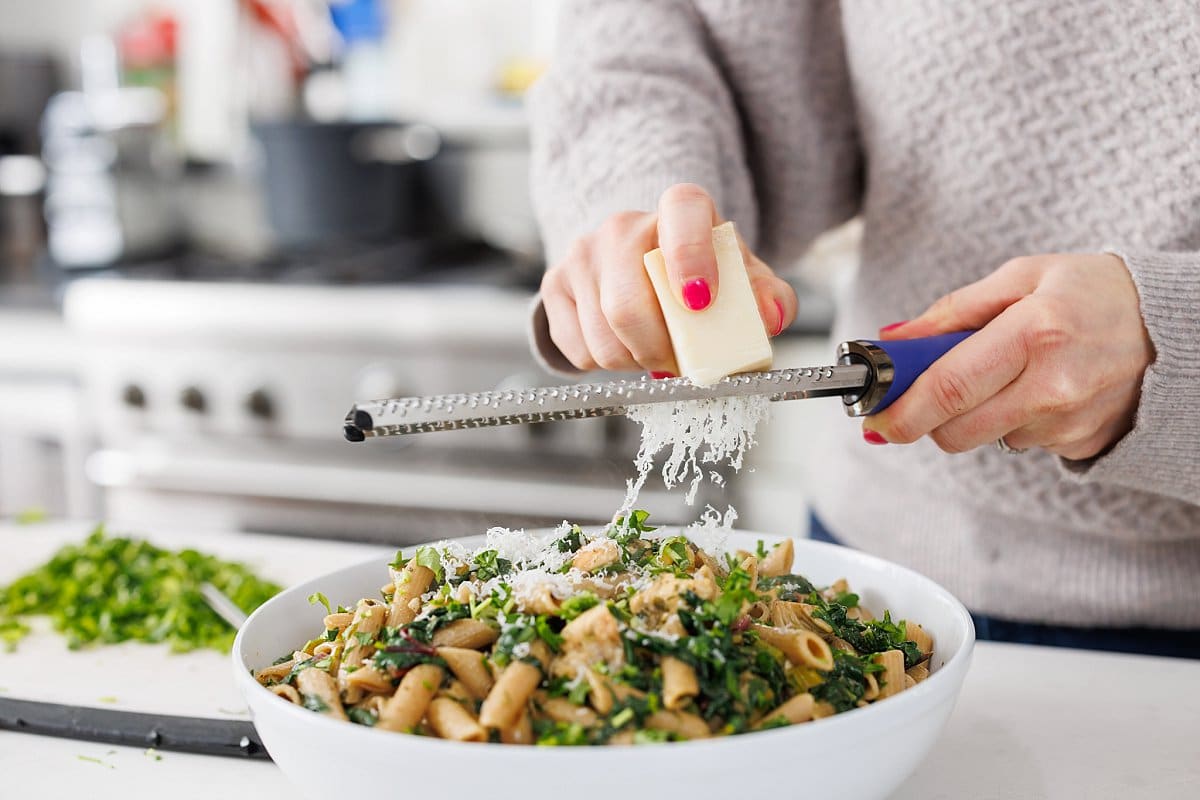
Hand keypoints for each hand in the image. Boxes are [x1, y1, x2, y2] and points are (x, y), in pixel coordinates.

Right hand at [539, 183, 796, 373]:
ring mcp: (582, 253)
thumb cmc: (703, 273)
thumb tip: (772, 316)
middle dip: (658, 351)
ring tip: (654, 352)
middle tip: (678, 363)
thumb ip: (767, 296)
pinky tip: (625, 346)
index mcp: (680, 209)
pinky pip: (578, 349)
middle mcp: (623, 224)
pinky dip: (605, 365)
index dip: (690, 258)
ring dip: (634, 363)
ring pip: (602, 338)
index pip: (683, 215)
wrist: (644, 264)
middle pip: (627, 306)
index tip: (701, 302)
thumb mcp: (742, 280)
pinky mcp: (555, 283)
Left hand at [863, 253, 1154, 459]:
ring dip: (974, 414)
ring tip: (1006, 372)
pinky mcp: (1082, 444)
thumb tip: (893, 339)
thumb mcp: (1020, 278)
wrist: (1176, 327)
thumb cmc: (1093, 292)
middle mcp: (1054, 386)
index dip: (899, 408)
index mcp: (1034, 333)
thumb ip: (951, 312)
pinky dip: (1012, 421)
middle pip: (954, 430)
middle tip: (922, 391)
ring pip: (983, 439)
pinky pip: (1020, 443)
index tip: (872, 414)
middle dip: (925, 417)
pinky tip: (1038, 388)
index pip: (946, 388)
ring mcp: (1070, 422)